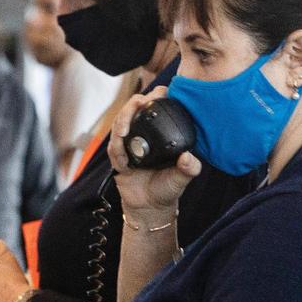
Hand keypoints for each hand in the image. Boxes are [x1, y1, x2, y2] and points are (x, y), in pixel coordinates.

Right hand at [108, 86, 201, 216]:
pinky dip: (116, 149)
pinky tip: (123, 161)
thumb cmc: (167, 189)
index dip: (158, 95)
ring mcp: (131, 141)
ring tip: (123, 133)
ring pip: (120, 122)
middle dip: (131, 107)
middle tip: (134, 110)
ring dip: (120, 125)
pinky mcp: (118, 153)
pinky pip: (113, 146)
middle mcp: (146, 133)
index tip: (158, 95)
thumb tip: (188, 157)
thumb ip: (188, 169)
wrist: (148, 207)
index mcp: (164, 133)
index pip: (160, 105)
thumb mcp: (182, 180)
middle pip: (135, 108)